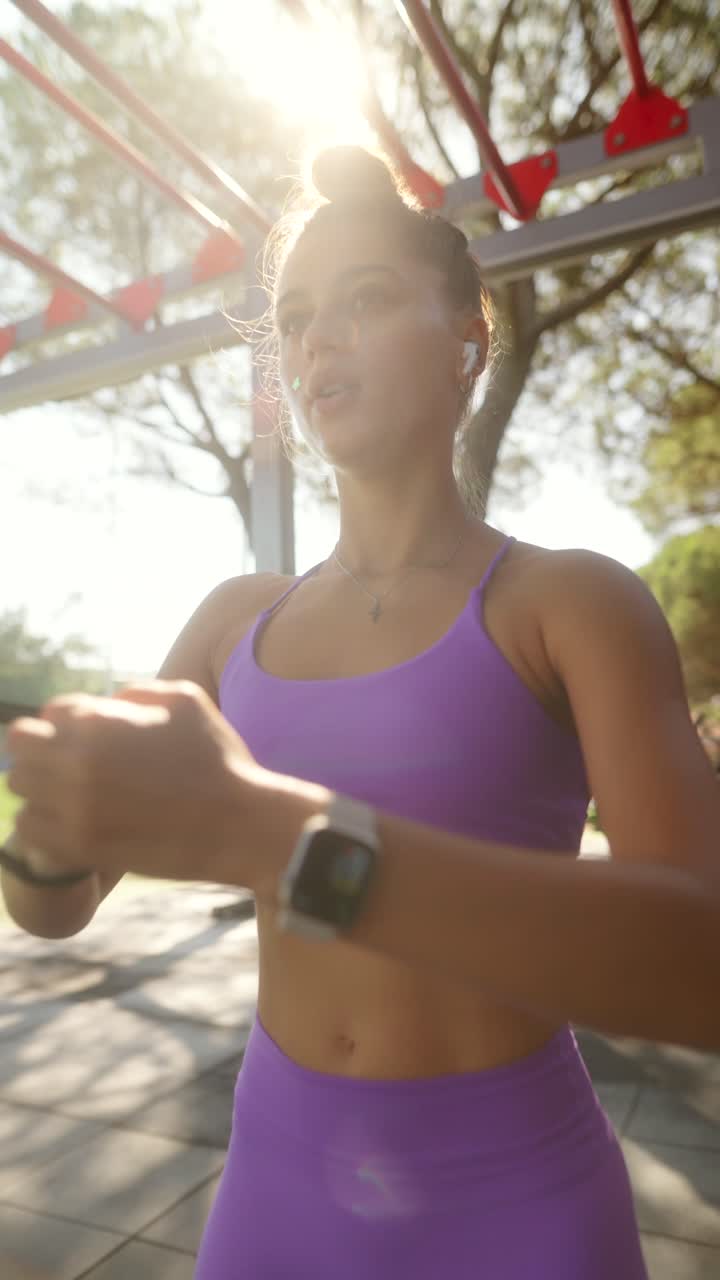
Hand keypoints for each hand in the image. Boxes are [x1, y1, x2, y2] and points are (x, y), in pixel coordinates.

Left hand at [6, 681, 269, 885]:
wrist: (238, 825)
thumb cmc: (218, 760)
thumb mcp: (187, 701)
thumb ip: (138, 693)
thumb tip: (110, 702)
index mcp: (102, 723)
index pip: (52, 712)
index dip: (69, 723)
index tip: (87, 738)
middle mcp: (79, 761)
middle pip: (20, 744)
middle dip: (42, 749)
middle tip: (68, 765)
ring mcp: (75, 806)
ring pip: (19, 786)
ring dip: (39, 785)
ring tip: (70, 795)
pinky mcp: (79, 846)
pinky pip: (28, 828)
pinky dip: (42, 823)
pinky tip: (71, 823)